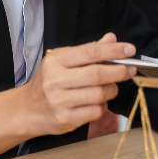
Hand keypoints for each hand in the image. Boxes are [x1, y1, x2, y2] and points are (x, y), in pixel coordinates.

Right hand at [21, 33, 136, 136]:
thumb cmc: (50, 81)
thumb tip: (111, 39)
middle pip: (97, 74)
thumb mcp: (64, 60)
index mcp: (56, 60)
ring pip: (100, 94)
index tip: (130, 50)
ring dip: (112, 89)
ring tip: (111, 86)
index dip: (114, 51)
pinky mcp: (65, 119)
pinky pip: (96, 111)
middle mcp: (56, 80)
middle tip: (130, 69)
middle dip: (120, 71)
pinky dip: (104, 105)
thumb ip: (89, 50)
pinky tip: (99, 101)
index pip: (91, 52)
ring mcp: (59, 102)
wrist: (26, 110)